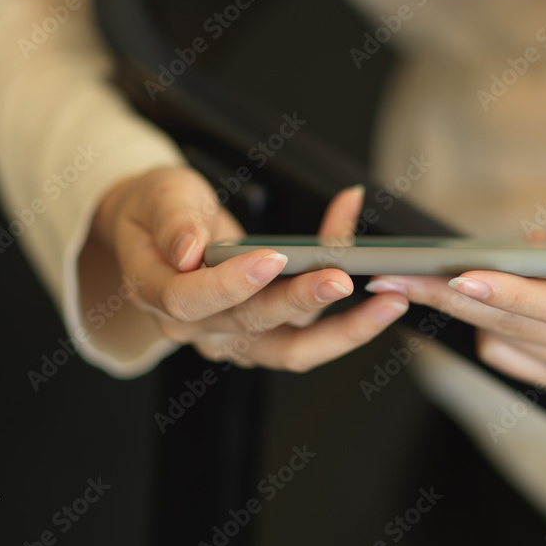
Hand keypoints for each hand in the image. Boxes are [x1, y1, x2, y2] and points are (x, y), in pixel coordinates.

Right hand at [83, 166, 407, 369]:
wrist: (162, 229)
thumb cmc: (158, 210)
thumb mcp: (159, 196)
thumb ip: (173, 220)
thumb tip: (188, 249)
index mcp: (157, 293)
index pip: (190, 300)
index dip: (231, 283)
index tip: (271, 258)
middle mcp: (198, 328)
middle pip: (252, 324)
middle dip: (301, 300)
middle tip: (342, 277)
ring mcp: (235, 339)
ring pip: (293, 348)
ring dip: (345, 328)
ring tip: (388, 299)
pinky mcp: (268, 338)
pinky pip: (311, 333)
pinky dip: (347, 312)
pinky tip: (373, 273)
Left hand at [364, 177, 545, 393]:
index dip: (512, 293)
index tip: (460, 275)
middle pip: (521, 326)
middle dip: (456, 298)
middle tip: (400, 275)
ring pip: (505, 340)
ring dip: (459, 309)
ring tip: (422, 275)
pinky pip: (504, 354)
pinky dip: (485, 322)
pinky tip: (486, 291)